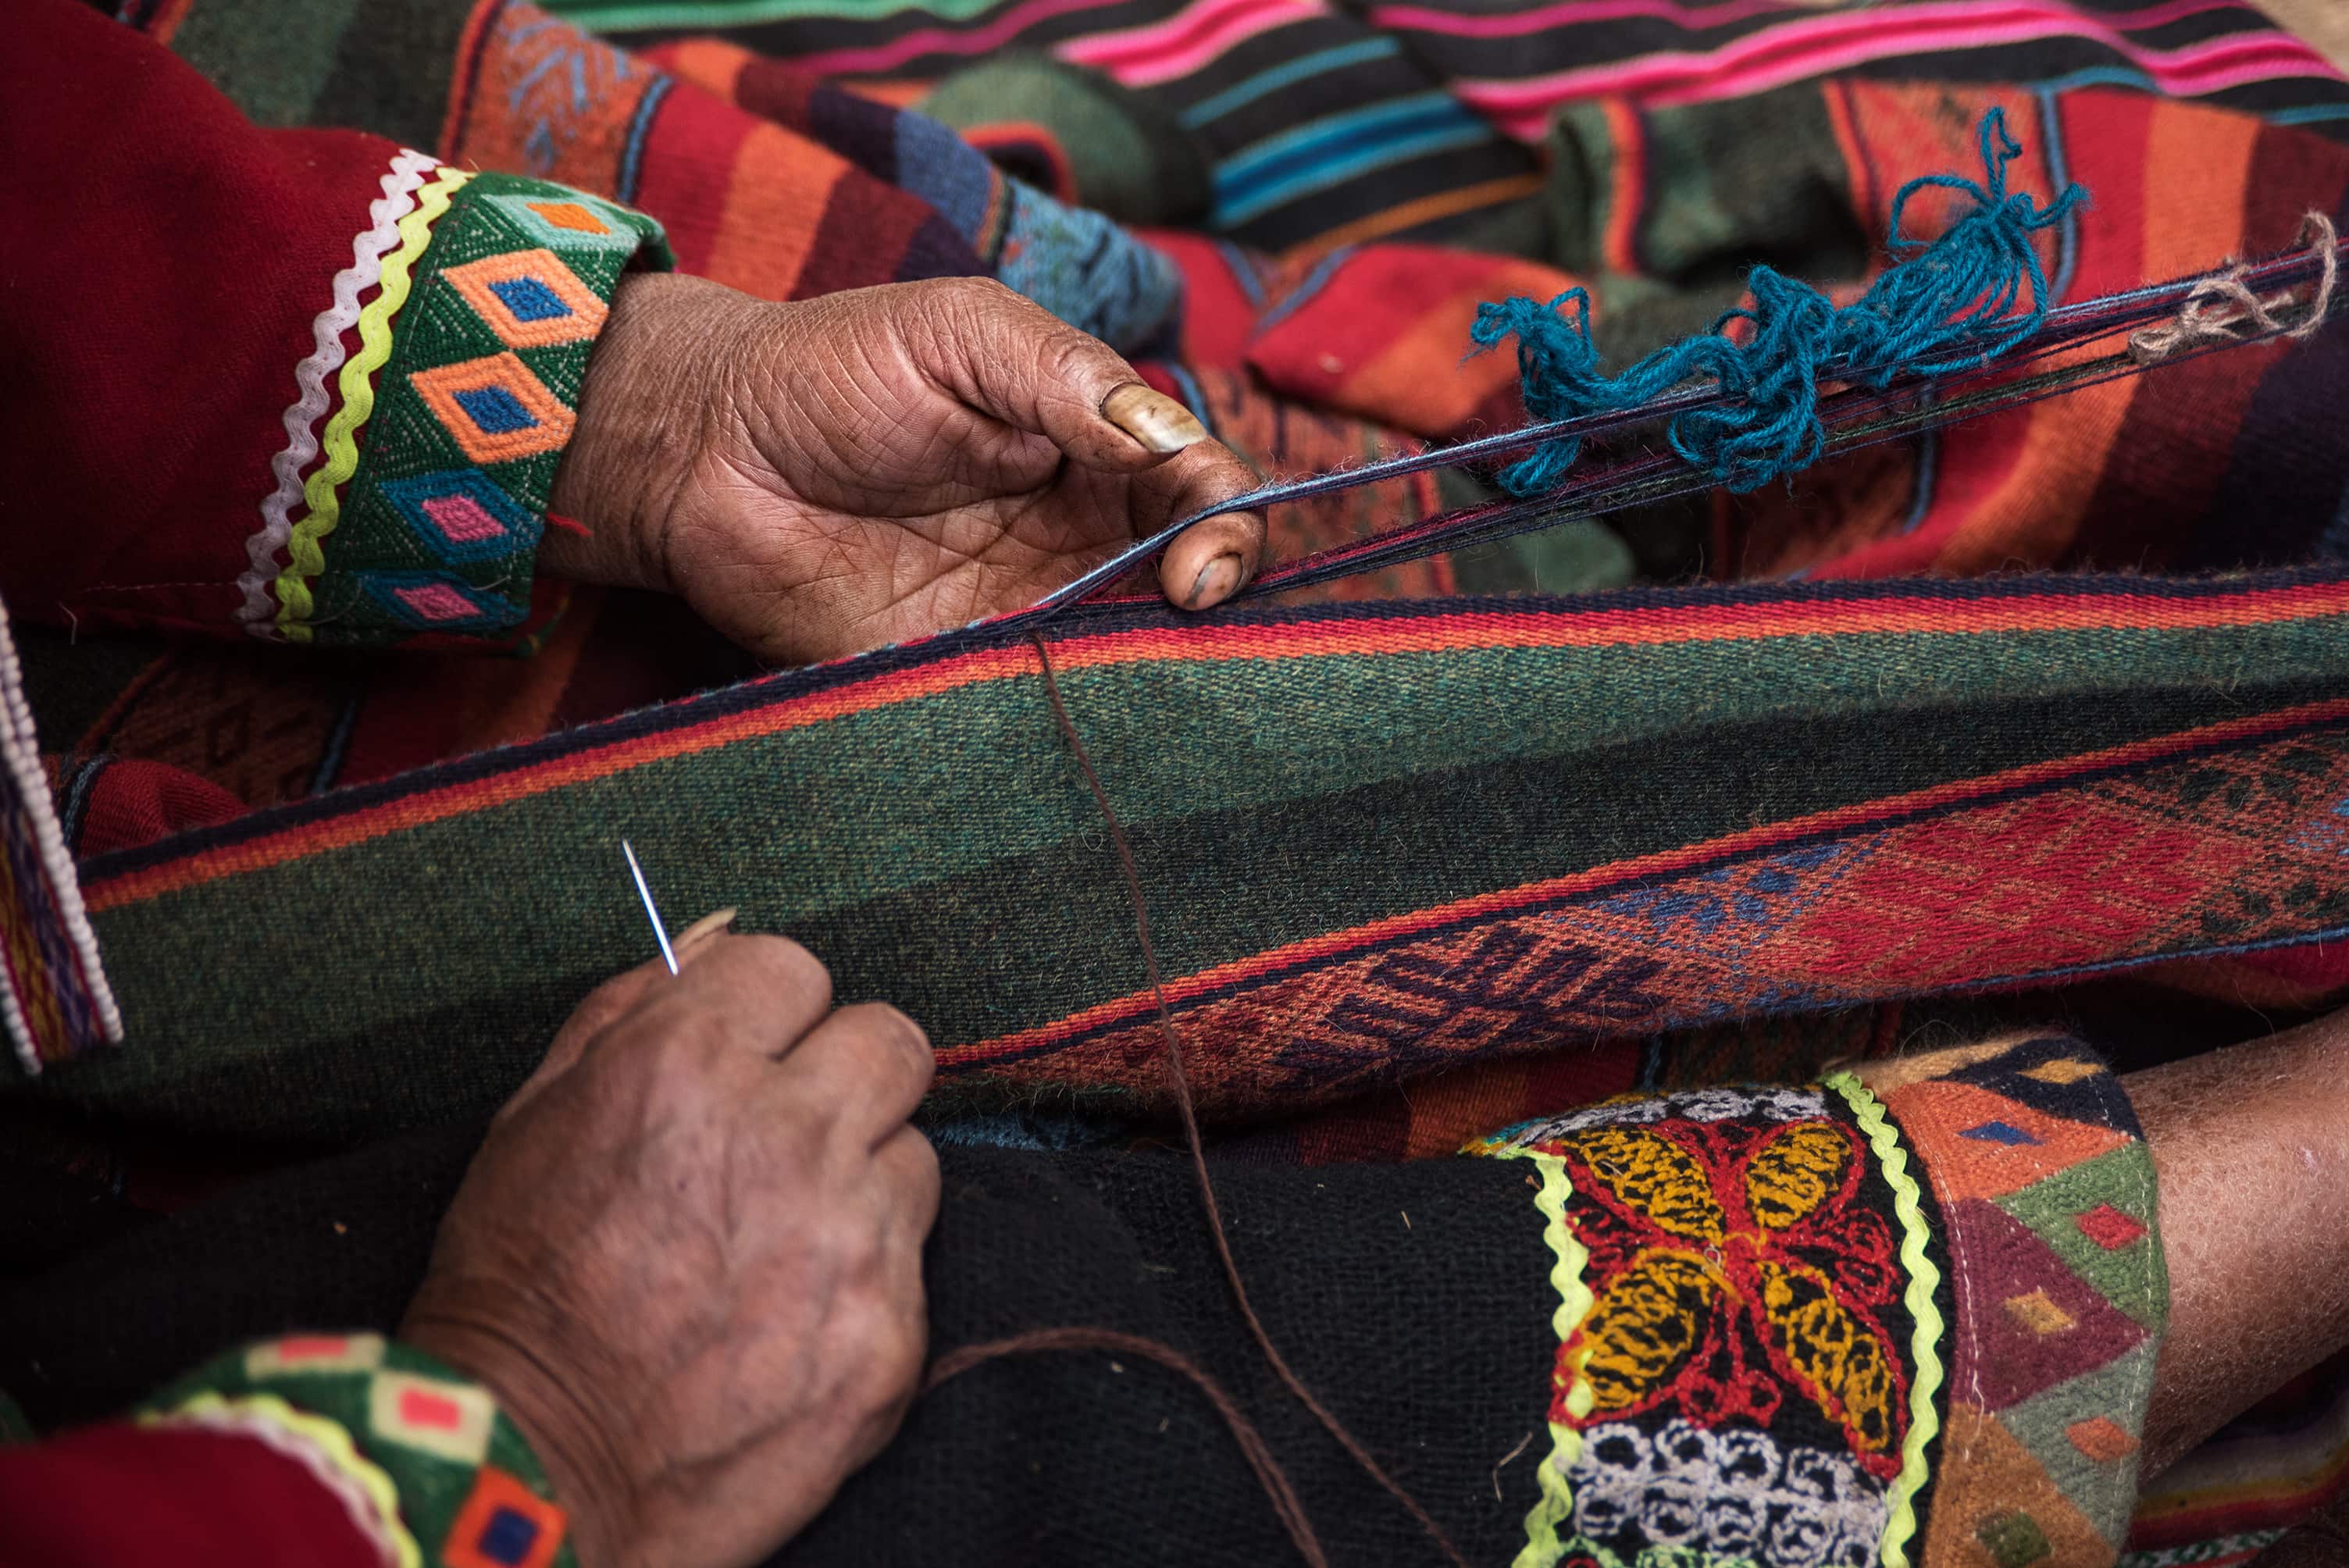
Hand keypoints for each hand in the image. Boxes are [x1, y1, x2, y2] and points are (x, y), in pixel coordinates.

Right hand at [401, 928, 939, 1566]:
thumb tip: (716, 936)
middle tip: (794, 1133)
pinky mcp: (890, 1331)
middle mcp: (785, 1137)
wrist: (531, 1469)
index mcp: (687, 1066)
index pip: (795, 967)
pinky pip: (914, 1262)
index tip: (750, 1056)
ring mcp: (848, 1238)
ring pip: (914, 1151)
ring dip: (861, 1181)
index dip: (769, 1014)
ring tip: (780, 1240)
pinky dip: (863, 1280)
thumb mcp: (534, 1117)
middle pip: (893, 1040)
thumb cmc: (516, 1287)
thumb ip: (632, 1008)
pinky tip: (790, 1315)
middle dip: (847, 1074)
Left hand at [544, 272, 1265, 662]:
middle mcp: (1078, 539)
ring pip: (1131, 654)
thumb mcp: (960, 334)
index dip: (1228, 521)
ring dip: (1158, 666)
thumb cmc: (829, 370)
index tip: (1200, 556)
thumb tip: (1168, 438)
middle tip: (1186, 608)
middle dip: (1216, 601)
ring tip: (1145, 667)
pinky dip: (1074, 713)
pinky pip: (1041, 705)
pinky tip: (1080, 707)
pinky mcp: (964, 677)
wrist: (705, 452)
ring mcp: (1026, 613)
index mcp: (1094, 449)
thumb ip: (1067, 378)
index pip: (1202, 490)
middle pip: (1192, 583)